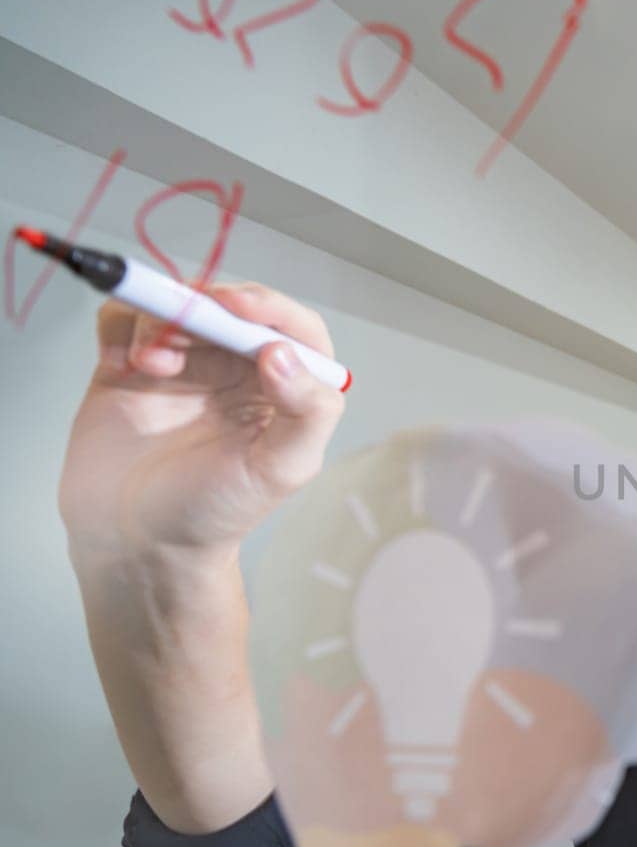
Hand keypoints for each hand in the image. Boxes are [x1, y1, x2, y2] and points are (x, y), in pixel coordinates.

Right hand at [58, 283, 345, 561]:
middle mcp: (236, 370)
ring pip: (176, 304)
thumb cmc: (215, 512)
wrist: (135, 542)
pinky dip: (121, 327)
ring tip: (149, 365)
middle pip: (230, 305)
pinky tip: (122, 366)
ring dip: (161, 320)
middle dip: (206, 307)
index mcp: (283, 389)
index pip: (293, 328)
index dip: (270, 307)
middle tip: (180, 329)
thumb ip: (304, 412)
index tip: (237, 308)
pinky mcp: (129, 366)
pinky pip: (125, 320)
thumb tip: (284, 353)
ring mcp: (182, 364)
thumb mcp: (279, 470)